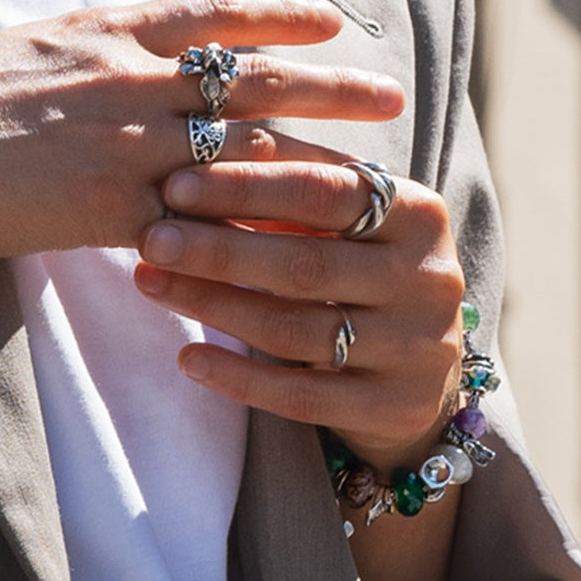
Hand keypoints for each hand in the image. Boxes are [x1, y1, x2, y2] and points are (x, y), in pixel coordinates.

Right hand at [0, 0, 404, 336]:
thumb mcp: (19, 48)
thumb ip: (80, 53)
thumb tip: (109, 57)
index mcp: (103, 31)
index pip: (212, 11)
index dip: (279, 12)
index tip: (331, 16)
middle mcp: (129, 79)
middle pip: (253, 79)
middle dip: (330, 86)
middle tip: (391, 90)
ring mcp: (123, 144)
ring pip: (242, 154)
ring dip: (312, 165)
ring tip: (368, 178)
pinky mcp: (106, 209)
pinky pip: (195, 225)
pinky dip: (244, 238)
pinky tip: (288, 253)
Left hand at [132, 152, 464, 469]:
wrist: (419, 374)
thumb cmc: (358, 274)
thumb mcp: (343, 227)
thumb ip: (289, 198)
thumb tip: (190, 172)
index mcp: (420, 214)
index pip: (323, 191)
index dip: (246, 187)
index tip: (174, 185)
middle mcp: (430, 279)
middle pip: (306, 263)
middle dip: (218, 250)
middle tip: (150, 239)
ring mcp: (418, 349)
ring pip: (295, 329)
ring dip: (213, 306)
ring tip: (150, 284)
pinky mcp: (396, 408)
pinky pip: (301, 397)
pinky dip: (238, 378)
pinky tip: (188, 358)